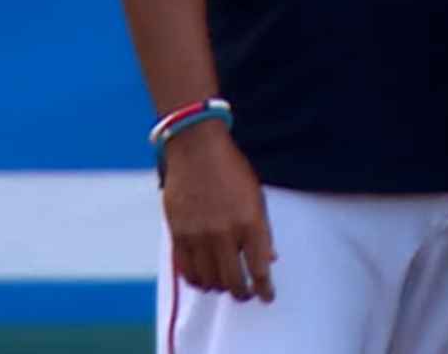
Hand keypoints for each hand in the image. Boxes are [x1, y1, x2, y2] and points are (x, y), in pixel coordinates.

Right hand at [161, 124, 275, 302]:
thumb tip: (270, 259)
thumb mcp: (257, 196)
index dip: (264, 288)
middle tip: (247, 295)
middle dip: (243, 293)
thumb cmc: (232, 170)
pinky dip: (196, 280)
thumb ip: (263, 230)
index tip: (267, 297)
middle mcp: (224, 233)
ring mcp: (198, 235)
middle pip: (233, 280)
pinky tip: (203, 281)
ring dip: (219, 288)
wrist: (197, 150)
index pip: (259, 267)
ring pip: (209, 279)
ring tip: (226, 286)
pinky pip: (186, 269)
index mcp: (249, 222)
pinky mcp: (178, 234)